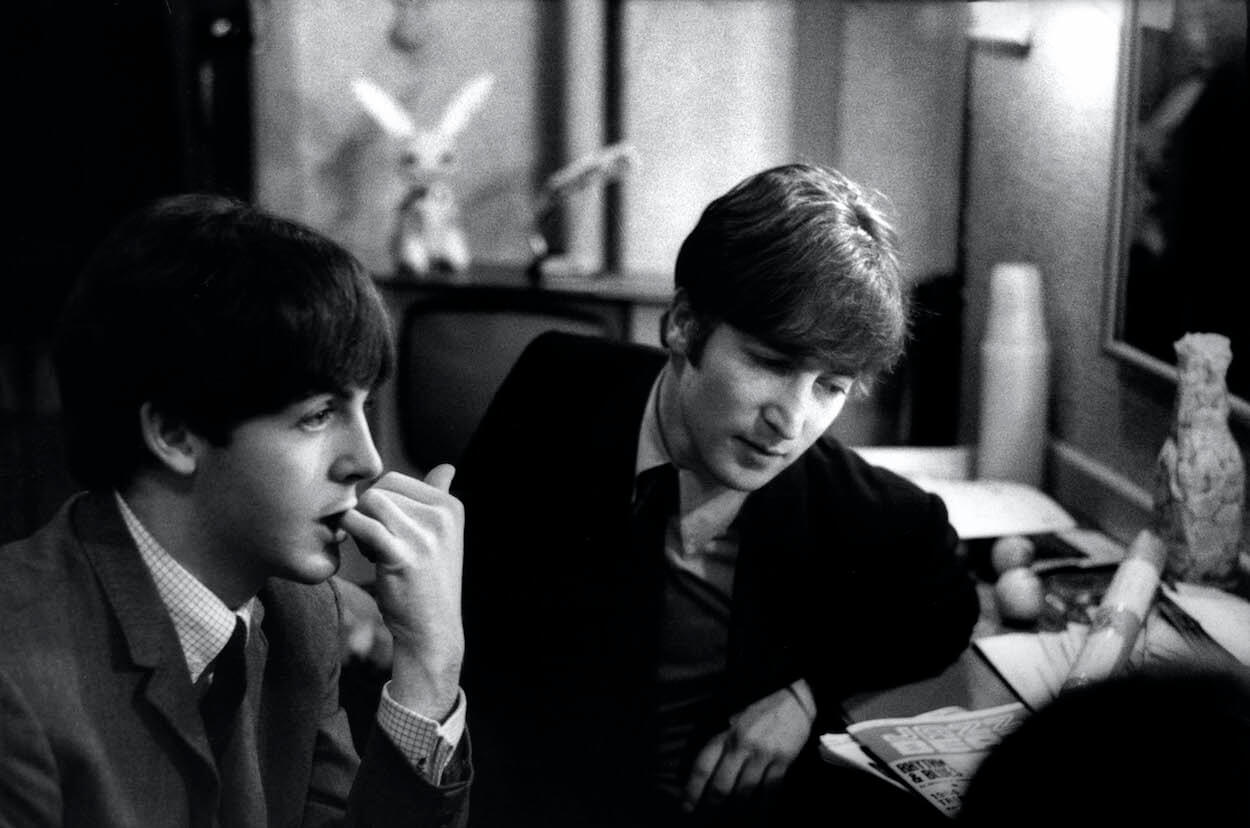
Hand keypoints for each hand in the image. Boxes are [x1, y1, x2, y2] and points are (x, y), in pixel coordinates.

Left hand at [340, 465, 463, 720]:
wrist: (432, 631)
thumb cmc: (428, 582)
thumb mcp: (441, 536)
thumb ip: (439, 499)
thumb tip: (447, 467)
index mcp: (451, 506)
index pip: (396, 479)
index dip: (381, 503)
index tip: (390, 530)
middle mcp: (442, 516)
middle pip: (381, 489)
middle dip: (370, 513)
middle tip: (379, 543)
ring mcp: (424, 535)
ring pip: (369, 502)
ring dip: (361, 525)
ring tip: (374, 550)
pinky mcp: (402, 554)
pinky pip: (361, 524)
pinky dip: (352, 534)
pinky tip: (365, 554)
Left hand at [683, 682, 814, 813]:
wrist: (794, 697)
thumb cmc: (760, 708)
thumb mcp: (733, 718)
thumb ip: (722, 741)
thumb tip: (708, 772)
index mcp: (726, 733)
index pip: (703, 766)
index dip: (693, 790)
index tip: (687, 807)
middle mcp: (742, 744)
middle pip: (722, 785)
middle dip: (712, 806)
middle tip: (706, 819)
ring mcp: (763, 754)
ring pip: (745, 792)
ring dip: (736, 811)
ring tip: (731, 821)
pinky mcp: (783, 761)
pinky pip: (770, 791)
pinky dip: (762, 806)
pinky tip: (756, 814)